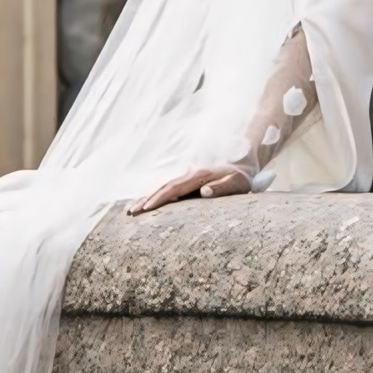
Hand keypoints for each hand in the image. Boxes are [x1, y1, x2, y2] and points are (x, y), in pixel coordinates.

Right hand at [128, 166, 251, 213]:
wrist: (243, 159)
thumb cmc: (242, 176)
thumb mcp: (238, 183)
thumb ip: (222, 187)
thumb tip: (204, 192)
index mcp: (199, 176)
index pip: (174, 188)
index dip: (159, 198)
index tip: (146, 208)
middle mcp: (189, 174)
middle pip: (162, 187)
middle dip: (145, 200)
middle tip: (129, 213)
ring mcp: (187, 176)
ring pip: (162, 187)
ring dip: (146, 197)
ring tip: (130, 210)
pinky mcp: (188, 179)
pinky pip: (168, 188)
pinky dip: (155, 195)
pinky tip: (145, 202)